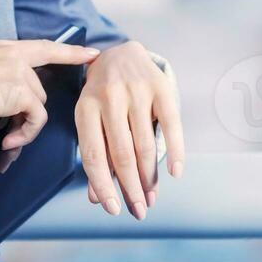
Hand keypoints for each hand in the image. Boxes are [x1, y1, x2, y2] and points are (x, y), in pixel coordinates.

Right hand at [0, 37, 97, 173]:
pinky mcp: (20, 91)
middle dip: (27, 112)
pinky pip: (35, 118)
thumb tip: (8, 102)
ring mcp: (18, 71)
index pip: (44, 47)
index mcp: (2, 48)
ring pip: (37, 105)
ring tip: (5, 136)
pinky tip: (8, 139)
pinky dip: (25, 133)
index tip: (91, 53)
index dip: (69, 51)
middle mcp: (13, 54)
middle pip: (38, 89)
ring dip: (25, 124)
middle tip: (11, 131)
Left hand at [75, 39, 183, 219]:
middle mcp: (109, 98)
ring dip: (149, 177)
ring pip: (145, 145)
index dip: (103, 185)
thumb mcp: (91, 117)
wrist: (121, 51)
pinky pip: (170, 125)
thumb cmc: (104, 94)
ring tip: (151, 197)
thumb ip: (96, 154)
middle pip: (121, 154)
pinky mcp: (160, 87)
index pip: (93, 154)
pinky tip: (174, 173)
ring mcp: (135, 91)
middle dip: (131, 188)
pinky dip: (174, 152)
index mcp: (86, 107)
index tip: (113, 209)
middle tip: (139, 211)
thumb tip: (96, 198)